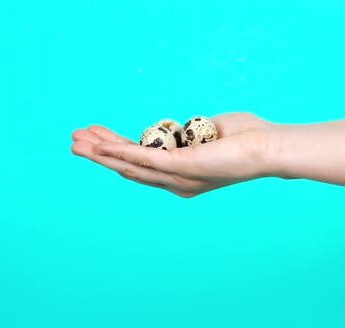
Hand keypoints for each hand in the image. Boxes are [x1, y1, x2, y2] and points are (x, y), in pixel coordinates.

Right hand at [71, 112, 277, 197]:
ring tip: (75, 141)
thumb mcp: (211, 131)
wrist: (269, 146)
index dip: (117, 150)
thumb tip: (182, 128)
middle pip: (129, 168)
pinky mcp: (182, 167)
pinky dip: (118, 150)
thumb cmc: (248, 137)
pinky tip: (99, 144)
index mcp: (184, 176)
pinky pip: (143, 158)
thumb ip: (191, 133)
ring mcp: (178, 177)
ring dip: (100, 153)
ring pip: (129, 166)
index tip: (98, 133)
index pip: (143, 163)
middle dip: (100, 153)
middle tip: (75, 139)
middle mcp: (178, 182)